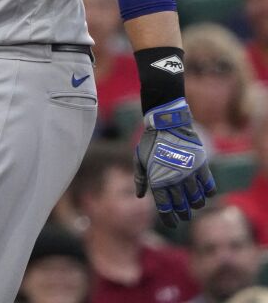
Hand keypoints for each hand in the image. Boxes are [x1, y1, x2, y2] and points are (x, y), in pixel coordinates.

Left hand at [133, 98, 216, 227]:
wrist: (168, 125)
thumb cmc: (151, 142)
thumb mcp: (139, 160)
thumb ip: (140, 179)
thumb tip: (140, 196)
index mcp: (158, 180)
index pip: (164, 208)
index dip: (169, 219)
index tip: (172, 224)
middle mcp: (174, 180)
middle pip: (182, 206)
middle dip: (183, 214)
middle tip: (184, 216)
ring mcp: (189, 174)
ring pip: (197, 200)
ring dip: (196, 205)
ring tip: (194, 205)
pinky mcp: (201, 167)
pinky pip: (209, 187)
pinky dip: (208, 193)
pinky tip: (204, 193)